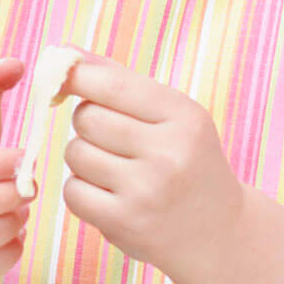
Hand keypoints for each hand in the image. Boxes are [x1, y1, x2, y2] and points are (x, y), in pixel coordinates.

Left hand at [58, 55, 248, 276]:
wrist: (221, 232)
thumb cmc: (189, 163)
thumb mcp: (174, 118)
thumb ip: (121, 82)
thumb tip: (63, 50)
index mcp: (184, 117)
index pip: (110, 83)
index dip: (76, 77)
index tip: (63, 78)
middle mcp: (168, 152)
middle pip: (87, 118)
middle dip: (89, 125)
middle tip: (113, 140)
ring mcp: (146, 190)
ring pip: (75, 153)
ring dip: (84, 159)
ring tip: (117, 171)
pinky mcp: (124, 222)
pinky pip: (73, 191)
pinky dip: (83, 192)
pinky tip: (111, 196)